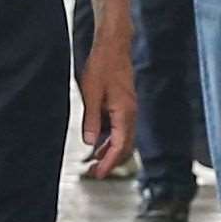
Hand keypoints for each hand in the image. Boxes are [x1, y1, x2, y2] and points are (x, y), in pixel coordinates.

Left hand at [77, 39, 137, 177]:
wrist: (113, 46)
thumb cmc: (103, 66)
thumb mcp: (91, 94)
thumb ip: (91, 120)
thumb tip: (90, 143)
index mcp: (124, 113)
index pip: (119, 147)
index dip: (109, 163)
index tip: (98, 174)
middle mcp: (130, 114)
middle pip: (125, 147)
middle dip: (111, 161)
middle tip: (95, 172)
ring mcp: (129, 109)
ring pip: (124, 138)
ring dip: (111, 151)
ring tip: (95, 160)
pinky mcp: (125, 104)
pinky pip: (121, 128)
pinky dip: (111, 138)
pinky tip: (99, 140)